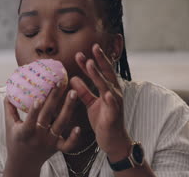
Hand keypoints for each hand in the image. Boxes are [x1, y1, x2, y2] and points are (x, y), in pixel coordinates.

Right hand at [3, 82, 79, 173]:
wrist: (23, 164)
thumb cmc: (15, 142)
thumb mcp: (9, 126)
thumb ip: (9, 109)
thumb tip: (8, 91)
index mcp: (24, 133)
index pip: (29, 120)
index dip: (34, 111)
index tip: (38, 99)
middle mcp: (38, 137)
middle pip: (47, 116)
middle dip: (54, 98)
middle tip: (59, 83)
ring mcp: (49, 142)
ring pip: (61, 124)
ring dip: (68, 108)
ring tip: (73, 93)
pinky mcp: (58, 147)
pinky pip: (68, 145)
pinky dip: (74, 138)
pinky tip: (79, 127)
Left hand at [71, 43, 131, 161]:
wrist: (113, 141)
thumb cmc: (103, 121)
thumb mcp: (91, 103)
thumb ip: (83, 91)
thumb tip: (73, 78)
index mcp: (108, 89)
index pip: (101, 71)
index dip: (94, 60)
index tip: (83, 51)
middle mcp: (114, 93)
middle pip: (107, 73)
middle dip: (100, 60)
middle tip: (94, 46)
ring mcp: (115, 104)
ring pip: (107, 86)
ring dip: (99, 75)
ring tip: (91, 63)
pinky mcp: (114, 116)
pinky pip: (112, 106)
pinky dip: (110, 99)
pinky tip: (107, 93)